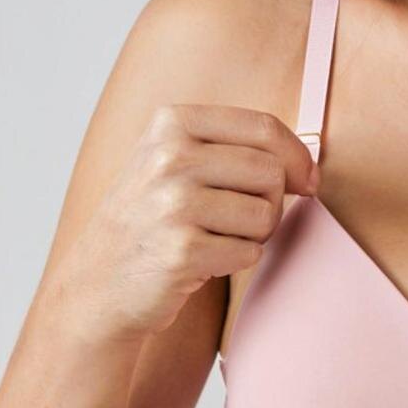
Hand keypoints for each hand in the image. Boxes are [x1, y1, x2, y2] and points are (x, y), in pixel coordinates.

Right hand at [61, 104, 319, 343]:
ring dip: (254, 234)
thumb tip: (310, 168)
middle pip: (272, 172)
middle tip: (239, 220)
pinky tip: (202, 260)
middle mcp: (170, 157)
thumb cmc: (152, 220)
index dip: (297, 157)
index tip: (306, 180)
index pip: (265, 127)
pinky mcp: (182, 251)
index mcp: (172, 123)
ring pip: (266, 214)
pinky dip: (236, 260)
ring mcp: (173, 204)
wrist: (97, 284)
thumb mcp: (176, 161)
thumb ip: (236, 148)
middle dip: (272, 202)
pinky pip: (251, 252)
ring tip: (215, 237)